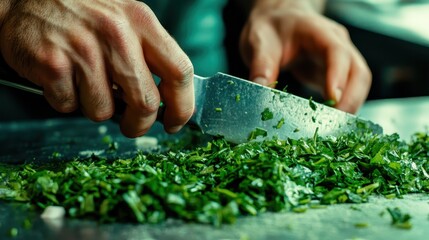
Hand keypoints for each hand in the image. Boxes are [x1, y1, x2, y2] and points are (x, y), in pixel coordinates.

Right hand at [0, 0, 193, 136]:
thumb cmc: (84, 16)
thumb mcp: (125, 20)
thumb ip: (149, 55)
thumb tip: (168, 101)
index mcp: (141, 21)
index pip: (180, 72)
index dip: (182, 106)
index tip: (175, 121)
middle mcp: (116, 33)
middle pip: (145, 102)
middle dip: (139, 124)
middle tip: (132, 125)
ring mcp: (82, 48)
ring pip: (103, 111)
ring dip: (95, 107)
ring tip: (86, 83)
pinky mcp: (52, 63)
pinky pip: (69, 106)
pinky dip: (66, 100)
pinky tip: (63, 78)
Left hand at [239, 0, 370, 112]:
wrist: (278, 21)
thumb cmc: (272, 27)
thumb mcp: (259, 40)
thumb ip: (261, 63)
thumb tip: (261, 88)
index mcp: (319, 32)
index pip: (337, 52)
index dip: (338, 75)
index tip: (332, 98)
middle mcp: (337, 45)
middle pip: (358, 72)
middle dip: (350, 100)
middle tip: (333, 124)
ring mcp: (340, 61)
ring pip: (358, 84)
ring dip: (349, 107)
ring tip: (332, 129)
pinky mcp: (335, 75)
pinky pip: (347, 92)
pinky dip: (342, 109)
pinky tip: (329, 123)